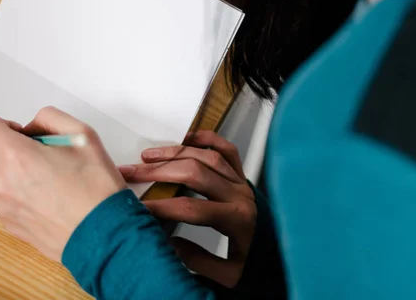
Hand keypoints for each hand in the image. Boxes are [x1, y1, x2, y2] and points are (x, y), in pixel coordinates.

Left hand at [0, 106, 125, 260]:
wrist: (103, 234)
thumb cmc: (96, 186)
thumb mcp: (84, 135)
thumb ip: (50, 118)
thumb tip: (32, 128)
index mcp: (17, 156)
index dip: (1, 123)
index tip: (23, 134)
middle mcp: (3, 181)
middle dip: (16, 149)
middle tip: (50, 160)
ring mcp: (4, 206)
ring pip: (1, 176)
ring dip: (19, 173)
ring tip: (54, 184)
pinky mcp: (11, 225)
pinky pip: (8, 199)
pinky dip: (23, 195)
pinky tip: (51, 202)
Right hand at [119, 131, 255, 287]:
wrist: (283, 256)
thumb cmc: (257, 264)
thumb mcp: (229, 275)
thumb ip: (198, 261)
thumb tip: (167, 243)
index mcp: (237, 219)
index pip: (190, 208)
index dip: (160, 207)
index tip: (137, 209)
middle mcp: (240, 194)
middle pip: (194, 173)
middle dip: (158, 172)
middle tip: (132, 174)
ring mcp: (242, 182)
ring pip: (206, 157)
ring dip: (175, 153)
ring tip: (148, 157)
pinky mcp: (243, 176)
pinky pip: (227, 150)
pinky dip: (207, 140)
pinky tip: (186, 140)